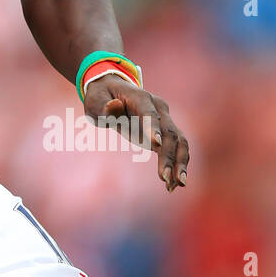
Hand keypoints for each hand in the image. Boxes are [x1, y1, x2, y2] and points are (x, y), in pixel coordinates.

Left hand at [83, 75, 189, 193]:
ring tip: (176, 185)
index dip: (153, 128)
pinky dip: (176, 165)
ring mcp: (164, 119)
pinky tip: (172, 185)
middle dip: (169, 155)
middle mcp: (158, 108)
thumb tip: (115, 106)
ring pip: (180, 142)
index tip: (156, 145)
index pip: (150, 114)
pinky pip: (176, 149)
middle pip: (170, 132)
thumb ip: (104, 106)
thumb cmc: (101, 97)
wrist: (111, 90)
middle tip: (165, 177)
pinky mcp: (164, 133)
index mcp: (140, 97)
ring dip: (180, 163)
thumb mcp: (95, 100)